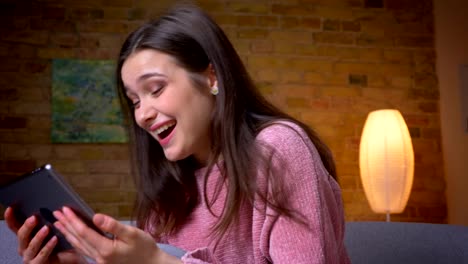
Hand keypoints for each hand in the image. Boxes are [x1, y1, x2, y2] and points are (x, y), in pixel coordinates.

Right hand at [3, 207, 84, 263]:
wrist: (66, 259)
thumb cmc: (58, 244)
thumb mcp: (53, 230)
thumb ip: (49, 220)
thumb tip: (52, 206)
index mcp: (25, 237)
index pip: (14, 226)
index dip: (11, 218)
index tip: (11, 208)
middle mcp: (24, 247)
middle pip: (22, 235)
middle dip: (27, 226)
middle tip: (34, 217)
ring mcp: (29, 257)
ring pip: (32, 246)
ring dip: (39, 236)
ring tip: (47, 228)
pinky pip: (42, 255)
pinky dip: (48, 246)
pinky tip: (55, 239)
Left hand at [53, 207, 180, 263]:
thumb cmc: (144, 248)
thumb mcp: (132, 234)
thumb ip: (113, 226)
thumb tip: (96, 216)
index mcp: (106, 250)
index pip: (84, 232)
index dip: (73, 220)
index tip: (65, 209)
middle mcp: (99, 257)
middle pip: (77, 239)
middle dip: (66, 225)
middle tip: (56, 213)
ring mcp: (99, 261)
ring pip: (78, 246)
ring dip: (68, 233)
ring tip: (59, 223)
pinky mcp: (102, 261)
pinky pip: (83, 250)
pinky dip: (75, 241)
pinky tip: (72, 236)